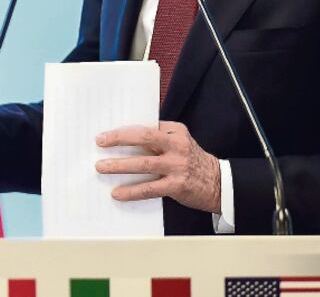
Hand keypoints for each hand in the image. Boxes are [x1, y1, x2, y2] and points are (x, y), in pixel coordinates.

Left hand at [94, 121, 221, 212]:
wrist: (219, 183)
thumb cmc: (191, 161)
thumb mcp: (179, 143)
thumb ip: (157, 139)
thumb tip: (122, 140)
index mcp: (175, 131)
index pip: (145, 126)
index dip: (123, 130)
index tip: (105, 134)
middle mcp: (177, 145)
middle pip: (143, 137)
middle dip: (118, 139)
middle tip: (100, 142)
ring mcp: (177, 165)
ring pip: (143, 163)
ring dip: (119, 166)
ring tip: (101, 167)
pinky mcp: (177, 185)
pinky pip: (149, 188)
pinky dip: (131, 191)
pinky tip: (117, 193)